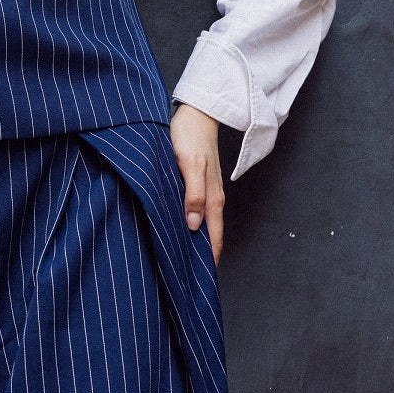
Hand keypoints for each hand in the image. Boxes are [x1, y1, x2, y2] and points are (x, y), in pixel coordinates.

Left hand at [169, 103, 225, 263]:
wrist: (197, 113)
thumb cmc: (190, 136)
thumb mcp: (189, 165)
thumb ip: (193, 194)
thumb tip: (194, 225)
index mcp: (213, 197)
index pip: (214, 236)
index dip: (209, 258)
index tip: (200, 279)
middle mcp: (213, 197)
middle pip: (210, 233)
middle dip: (202, 255)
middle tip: (189, 278)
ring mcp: (207, 190)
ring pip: (204, 222)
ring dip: (196, 240)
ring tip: (183, 259)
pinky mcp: (198, 182)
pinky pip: (198, 210)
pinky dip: (191, 223)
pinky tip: (180, 227)